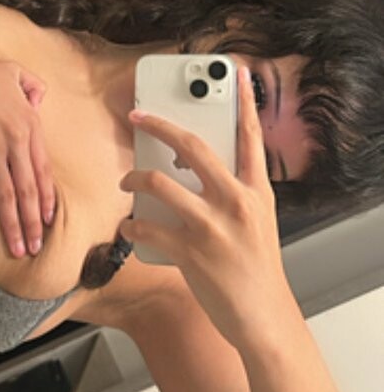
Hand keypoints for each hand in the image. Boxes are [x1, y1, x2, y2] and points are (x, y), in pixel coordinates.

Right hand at [0, 43, 54, 257]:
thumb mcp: (13, 71)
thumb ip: (34, 86)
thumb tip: (39, 103)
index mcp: (30, 122)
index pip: (43, 168)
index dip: (47, 197)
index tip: (49, 219)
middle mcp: (15, 138)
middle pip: (28, 188)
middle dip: (34, 221)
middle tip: (36, 246)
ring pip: (6, 195)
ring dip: (13, 226)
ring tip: (18, 250)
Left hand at [118, 67, 300, 354]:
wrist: (264, 317)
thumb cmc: (257, 269)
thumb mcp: (258, 222)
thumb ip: (235, 193)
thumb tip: (198, 170)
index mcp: (256, 191)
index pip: (250, 136)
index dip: (243, 102)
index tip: (238, 73)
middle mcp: (237, 202)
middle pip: (192, 147)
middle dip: (159, 125)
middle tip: (139, 116)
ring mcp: (213, 227)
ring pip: (160, 183)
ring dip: (135, 179)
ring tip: (127, 181)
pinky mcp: (192, 252)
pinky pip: (149, 227)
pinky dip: (132, 225)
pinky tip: (128, 227)